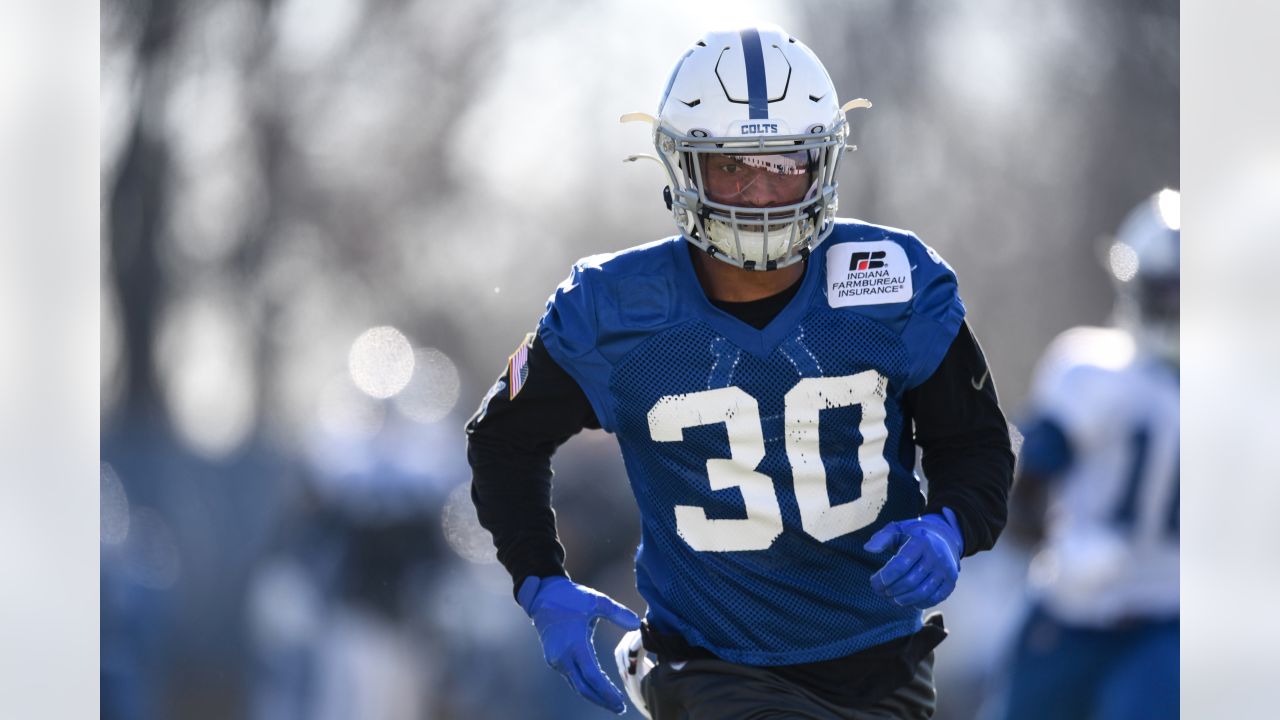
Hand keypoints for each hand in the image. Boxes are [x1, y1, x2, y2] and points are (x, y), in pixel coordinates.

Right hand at [518, 576, 640, 713]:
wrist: (543, 596)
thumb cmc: (571, 598)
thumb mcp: (596, 601)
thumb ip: (618, 613)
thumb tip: (638, 624)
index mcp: (574, 645)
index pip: (593, 676)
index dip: (607, 692)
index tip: (620, 702)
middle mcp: (563, 657)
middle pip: (584, 688)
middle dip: (602, 700)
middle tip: (620, 709)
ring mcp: (556, 660)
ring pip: (577, 685)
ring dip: (594, 695)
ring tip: (612, 702)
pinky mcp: (554, 660)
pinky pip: (572, 677)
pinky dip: (585, 685)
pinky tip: (598, 687)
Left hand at [863, 508, 963, 608]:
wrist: (943, 537)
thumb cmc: (913, 535)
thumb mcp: (897, 530)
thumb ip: (882, 538)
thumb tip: (868, 548)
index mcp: (920, 542)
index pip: (900, 565)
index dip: (885, 577)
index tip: (874, 582)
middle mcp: (936, 556)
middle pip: (910, 581)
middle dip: (891, 590)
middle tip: (880, 592)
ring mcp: (945, 570)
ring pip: (922, 593)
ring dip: (903, 600)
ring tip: (891, 599)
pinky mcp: (951, 581)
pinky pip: (935, 598)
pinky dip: (920, 603)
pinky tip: (907, 601)